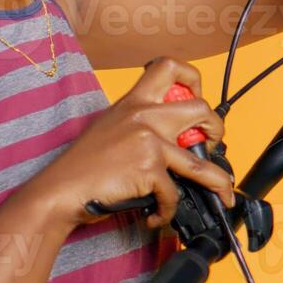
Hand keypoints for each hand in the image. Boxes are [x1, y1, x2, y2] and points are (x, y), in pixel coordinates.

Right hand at [12, 57, 236, 237]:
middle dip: (216, 129)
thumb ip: (140, 125)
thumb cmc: (82, 166)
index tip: (197, 95)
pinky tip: (156, 215)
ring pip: (200, 162)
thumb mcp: (111, 128)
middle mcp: (143, 115)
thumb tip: (174, 141)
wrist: (60, 190)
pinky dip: (168, 210)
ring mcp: (148, 141)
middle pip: (200, 108)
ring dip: (218, 182)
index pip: (169, 68)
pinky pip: (174, 193)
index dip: (192, 79)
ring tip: (222, 193)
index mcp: (133, 101)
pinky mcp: (149, 168)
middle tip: (212, 144)